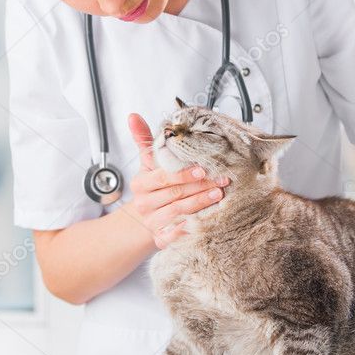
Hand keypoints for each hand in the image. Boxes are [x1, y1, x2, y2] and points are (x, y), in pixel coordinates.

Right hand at [123, 112, 229, 248]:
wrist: (142, 218)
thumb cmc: (152, 186)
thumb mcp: (147, 163)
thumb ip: (144, 140)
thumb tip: (133, 115)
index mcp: (140, 184)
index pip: (163, 178)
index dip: (183, 174)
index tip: (203, 168)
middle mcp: (145, 204)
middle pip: (174, 195)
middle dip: (200, 186)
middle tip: (221, 179)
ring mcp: (152, 223)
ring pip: (179, 213)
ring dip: (201, 204)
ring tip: (219, 195)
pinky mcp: (161, 239)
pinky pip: (177, 235)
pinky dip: (192, 228)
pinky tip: (208, 221)